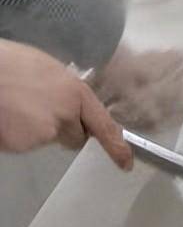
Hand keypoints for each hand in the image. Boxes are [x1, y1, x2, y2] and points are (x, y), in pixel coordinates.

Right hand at [0, 40, 131, 167]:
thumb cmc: (6, 63)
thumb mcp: (45, 68)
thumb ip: (65, 91)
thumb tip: (72, 106)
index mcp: (74, 92)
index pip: (104, 126)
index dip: (117, 147)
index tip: (126, 163)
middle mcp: (65, 114)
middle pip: (75, 136)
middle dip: (62, 129)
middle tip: (36, 108)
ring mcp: (44, 132)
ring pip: (48, 139)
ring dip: (36, 129)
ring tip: (14, 105)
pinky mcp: (23, 143)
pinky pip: (25, 143)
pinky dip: (17, 134)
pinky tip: (6, 115)